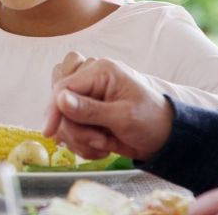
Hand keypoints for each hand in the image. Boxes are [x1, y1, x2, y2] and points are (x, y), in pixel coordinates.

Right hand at [42, 51, 172, 160]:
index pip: (63, 87)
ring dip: (79, 138)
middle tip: (98, 141)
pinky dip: (82, 142)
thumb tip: (60, 99)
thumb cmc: (152, 120)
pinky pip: (70, 128)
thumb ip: (90, 109)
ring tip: (103, 144)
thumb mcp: (124, 116)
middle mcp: (90, 80)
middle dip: (74, 128)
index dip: (54, 110)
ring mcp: (88, 97)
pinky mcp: (87, 114)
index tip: (50, 132)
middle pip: (59, 102)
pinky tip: (101, 146)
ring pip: (63, 118)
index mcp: (101, 71)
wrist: (167, 138)